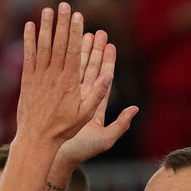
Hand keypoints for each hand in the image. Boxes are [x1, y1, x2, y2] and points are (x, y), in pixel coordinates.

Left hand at [15, 3, 111, 148]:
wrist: (36, 139)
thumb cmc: (63, 129)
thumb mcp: (85, 114)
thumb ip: (97, 94)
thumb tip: (109, 75)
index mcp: (69, 82)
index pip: (74, 51)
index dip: (76, 32)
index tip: (78, 16)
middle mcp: (53, 76)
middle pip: (59, 44)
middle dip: (62, 23)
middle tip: (64, 4)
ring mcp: (39, 77)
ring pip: (43, 47)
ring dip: (45, 27)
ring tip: (47, 9)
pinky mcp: (27, 81)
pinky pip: (28, 57)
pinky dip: (28, 41)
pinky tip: (29, 26)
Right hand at [51, 29, 137, 173]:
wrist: (56, 158)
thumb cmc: (81, 151)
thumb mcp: (105, 139)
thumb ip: (121, 125)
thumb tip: (135, 108)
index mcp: (96, 105)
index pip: (104, 77)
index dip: (107, 61)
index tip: (110, 44)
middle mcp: (83, 99)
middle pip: (90, 69)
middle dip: (93, 50)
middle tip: (97, 32)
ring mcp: (67, 99)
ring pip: (73, 70)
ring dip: (77, 53)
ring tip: (80, 34)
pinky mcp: (55, 100)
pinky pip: (58, 78)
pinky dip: (58, 64)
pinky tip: (56, 50)